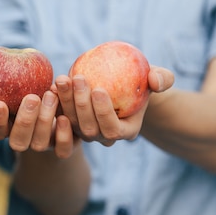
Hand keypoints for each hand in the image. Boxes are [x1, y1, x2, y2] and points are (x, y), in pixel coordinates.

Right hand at [0, 88, 76, 158]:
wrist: (63, 101)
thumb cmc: (29, 81)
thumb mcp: (13, 74)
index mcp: (7, 126)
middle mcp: (23, 138)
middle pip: (18, 142)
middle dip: (24, 120)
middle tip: (32, 98)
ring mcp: (43, 144)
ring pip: (40, 144)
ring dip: (45, 121)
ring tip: (51, 95)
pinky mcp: (64, 146)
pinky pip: (63, 150)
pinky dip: (64, 135)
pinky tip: (65, 117)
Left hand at [55, 65, 174, 144]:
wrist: (122, 86)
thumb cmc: (142, 82)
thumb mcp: (157, 78)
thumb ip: (162, 79)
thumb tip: (156, 80)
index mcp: (126, 132)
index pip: (113, 129)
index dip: (104, 112)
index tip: (99, 89)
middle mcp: (103, 137)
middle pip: (89, 129)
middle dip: (82, 104)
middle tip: (79, 79)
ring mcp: (85, 132)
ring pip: (72, 123)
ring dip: (66, 101)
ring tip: (63, 79)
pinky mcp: (70, 123)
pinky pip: (60, 116)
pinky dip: (55, 102)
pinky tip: (53, 85)